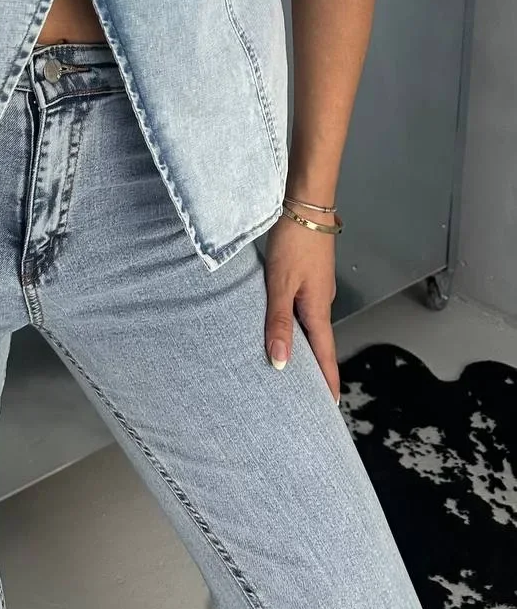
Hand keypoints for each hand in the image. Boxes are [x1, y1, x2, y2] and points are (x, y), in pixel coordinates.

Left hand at [262, 209, 338, 401]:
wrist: (305, 203)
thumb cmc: (293, 240)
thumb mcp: (280, 284)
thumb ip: (278, 322)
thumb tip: (280, 362)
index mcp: (317, 308)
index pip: (324, 353)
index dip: (327, 380)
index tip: (330, 405)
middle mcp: (321, 300)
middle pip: (320, 341)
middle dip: (316, 367)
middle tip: (310, 393)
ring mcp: (316, 285)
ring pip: (311, 322)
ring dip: (305, 344)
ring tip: (293, 363)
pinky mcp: (308, 272)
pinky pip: (304, 305)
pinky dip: (297, 321)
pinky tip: (283, 321)